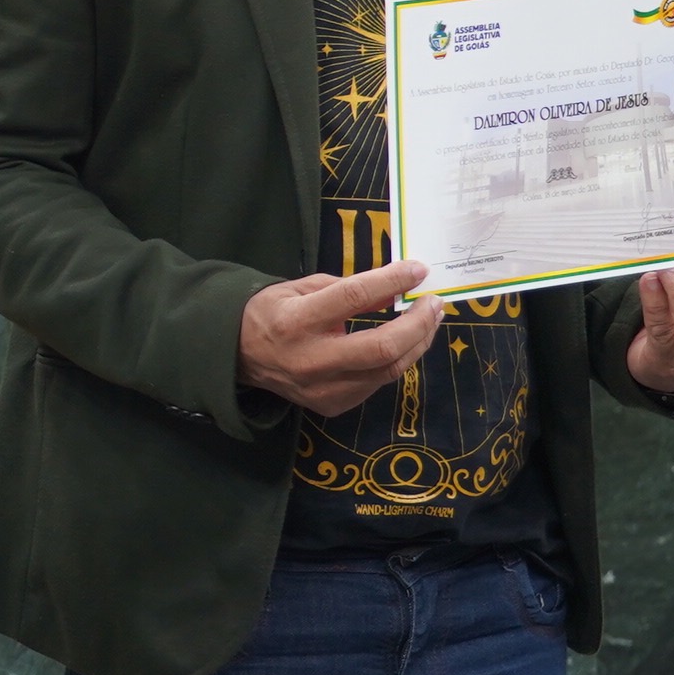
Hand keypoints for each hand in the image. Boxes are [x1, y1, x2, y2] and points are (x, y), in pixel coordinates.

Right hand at [235, 260, 442, 419]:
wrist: (239, 356)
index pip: (353, 298)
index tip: (417, 270)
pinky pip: (376, 383)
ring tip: (429, 321)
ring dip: (416, 343)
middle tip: (434, 304)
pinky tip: (402, 344)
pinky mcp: (332, 405)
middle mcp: (310, 360)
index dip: (391, 281)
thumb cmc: (272, 313)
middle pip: (381, 347)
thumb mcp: (304, 288)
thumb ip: (349, 289)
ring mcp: (322, 389)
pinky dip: (395, 360)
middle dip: (418, 324)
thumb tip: (395, 288)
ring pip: (388, 370)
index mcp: (295, 321)